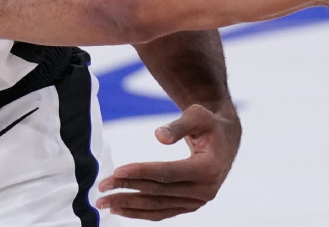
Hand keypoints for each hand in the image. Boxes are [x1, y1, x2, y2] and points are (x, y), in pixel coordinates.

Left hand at [96, 103, 239, 220]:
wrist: (225, 139)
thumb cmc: (209, 123)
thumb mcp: (198, 116)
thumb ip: (179, 125)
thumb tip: (159, 136)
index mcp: (208, 168)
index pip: (168, 173)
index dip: (142, 172)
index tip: (117, 170)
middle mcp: (205, 189)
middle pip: (159, 191)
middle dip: (128, 189)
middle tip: (102, 187)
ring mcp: (198, 201)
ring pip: (158, 206)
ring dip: (129, 205)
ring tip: (105, 202)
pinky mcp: (190, 205)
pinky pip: (162, 212)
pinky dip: (140, 212)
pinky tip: (121, 209)